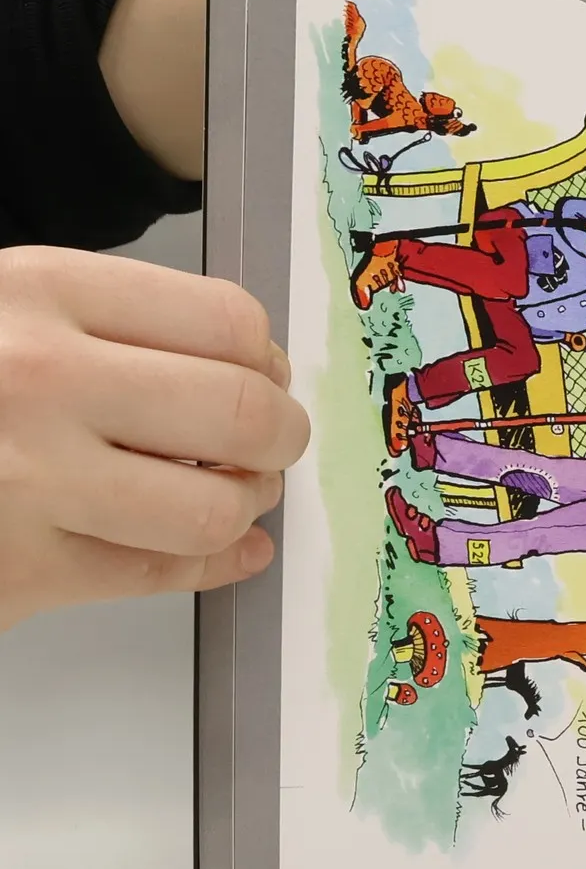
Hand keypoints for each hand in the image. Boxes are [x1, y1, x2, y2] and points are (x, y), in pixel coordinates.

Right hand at [0, 247, 310, 629]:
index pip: (228, 323)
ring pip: (209, 508)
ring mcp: (26, 482)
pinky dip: (213, 564)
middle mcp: (39, 381)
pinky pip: (156, 574)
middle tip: (270, 444)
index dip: (265, 359)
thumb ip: (108, 323)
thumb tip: (248, 364)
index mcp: (40, 293)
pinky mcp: (17, 570)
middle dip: (276, 436)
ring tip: (232, 494)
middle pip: (240, 414)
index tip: (264, 375)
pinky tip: (228, 550)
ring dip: (242, 505)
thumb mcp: (3, 305)